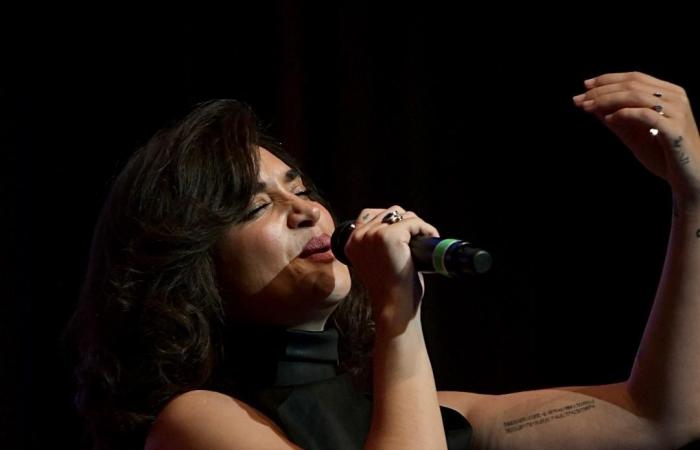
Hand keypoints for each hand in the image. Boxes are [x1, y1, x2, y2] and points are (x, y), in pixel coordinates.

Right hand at [343, 206, 438, 327]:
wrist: (394, 305)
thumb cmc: (390, 288)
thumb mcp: (375, 260)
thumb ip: (378, 242)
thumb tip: (400, 222)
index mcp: (351, 241)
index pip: (370, 214)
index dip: (391, 222)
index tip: (405, 237)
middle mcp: (359, 235)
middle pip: (389, 211)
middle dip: (406, 224)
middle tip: (417, 242)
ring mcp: (373, 234)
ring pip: (403, 215)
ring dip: (417, 226)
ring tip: (422, 242)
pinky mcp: (390, 236)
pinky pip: (414, 222)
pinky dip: (426, 229)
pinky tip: (429, 240)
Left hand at [573, 71, 699, 208]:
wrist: (688, 178)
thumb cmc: (663, 156)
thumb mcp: (635, 134)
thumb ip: (617, 118)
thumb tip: (593, 105)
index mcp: (670, 93)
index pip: (635, 77)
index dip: (608, 79)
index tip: (585, 86)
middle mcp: (676, 98)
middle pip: (633, 84)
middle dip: (602, 90)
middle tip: (579, 99)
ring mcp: (678, 112)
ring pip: (637, 96)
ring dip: (607, 101)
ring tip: (587, 108)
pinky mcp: (675, 129)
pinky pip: (645, 115)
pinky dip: (624, 115)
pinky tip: (609, 119)